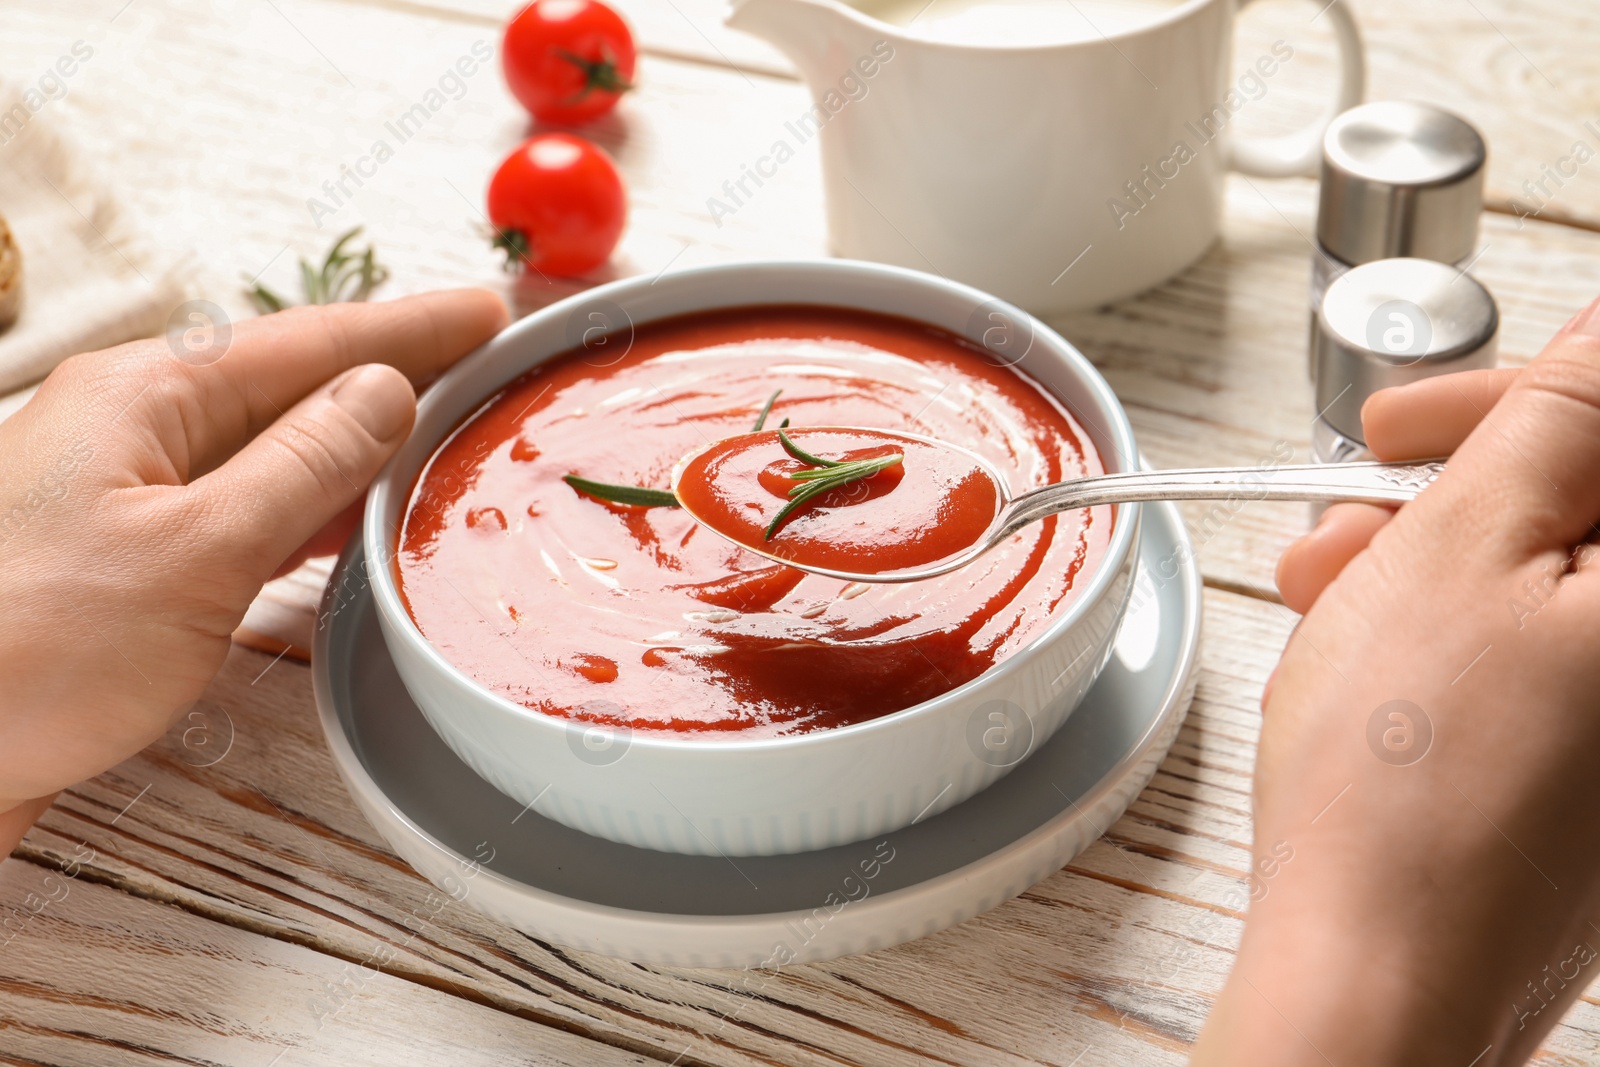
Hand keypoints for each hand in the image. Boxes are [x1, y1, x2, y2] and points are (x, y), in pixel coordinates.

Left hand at [0, 290, 506, 855]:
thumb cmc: (23, 652)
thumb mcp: (195, 552)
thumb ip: (303, 467)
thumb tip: (384, 394)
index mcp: (144, 397)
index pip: (309, 342)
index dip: (410, 328)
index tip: (484, 314)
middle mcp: (133, 430)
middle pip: (292, 385)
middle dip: (391, 373)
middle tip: (481, 368)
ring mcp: (125, 495)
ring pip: (270, 449)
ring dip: (357, 444)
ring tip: (439, 435)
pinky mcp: (124, 563)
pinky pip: (241, 509)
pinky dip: (310, 508)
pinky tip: (349, 521)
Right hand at [1192, 301, 1599, 1064]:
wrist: (1380, 984)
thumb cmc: (1407, 799)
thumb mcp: (1459, 550)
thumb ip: (1556, 416)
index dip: (1525, 394)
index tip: (1421, 413)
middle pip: (1591, 512)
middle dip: (1460, 487)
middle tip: (1355, 506)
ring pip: (1549, 588)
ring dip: (1433, 562)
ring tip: (1327, 596)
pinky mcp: (1598, 787)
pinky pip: (1538, 664)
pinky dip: (1453, 639)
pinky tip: (1366, 660)